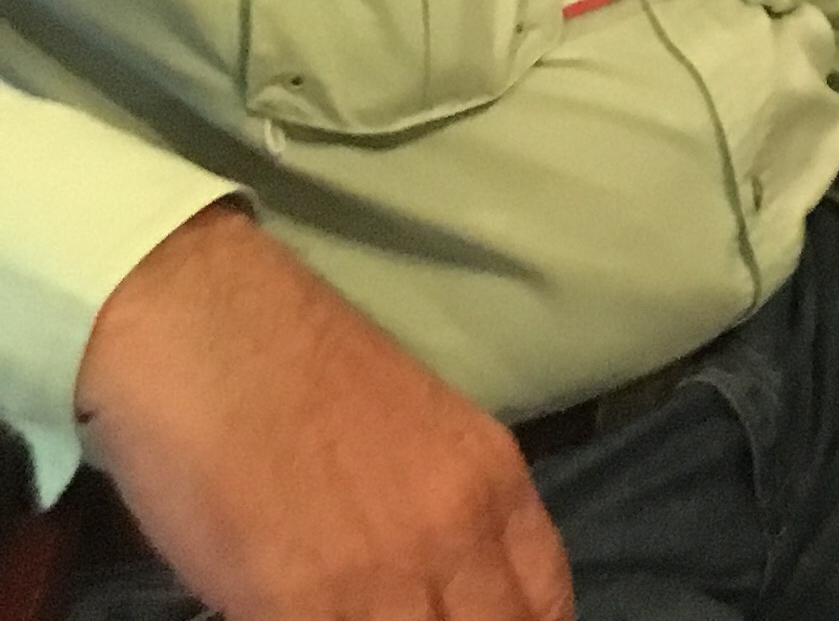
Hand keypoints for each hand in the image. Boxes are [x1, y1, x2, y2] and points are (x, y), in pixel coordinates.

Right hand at [75, 203, 574, 620]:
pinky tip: (303, 618)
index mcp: (494, 481)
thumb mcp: (423, 435)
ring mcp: (385, 577)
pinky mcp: (302, 606)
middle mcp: (460, 532)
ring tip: (354, 613)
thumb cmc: (298, 371)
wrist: (206, 330)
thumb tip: (446, 589)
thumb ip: (447, 514)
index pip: (548, 598)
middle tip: (412, 618)